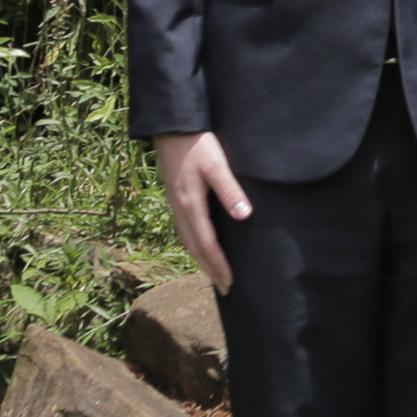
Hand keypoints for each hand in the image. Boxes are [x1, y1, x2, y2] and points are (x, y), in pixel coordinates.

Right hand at [152, 132, 250, 293]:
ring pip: (187, 240)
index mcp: (191, 206)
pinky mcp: (176, 198)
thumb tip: (245, 216)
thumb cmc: (198, 145)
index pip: (206, 244)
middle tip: (225, 288)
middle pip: (194, 248)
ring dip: (201, 259)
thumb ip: (230, 190)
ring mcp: (176, 205)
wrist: (172, 128)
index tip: (230, 282)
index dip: (218, 265)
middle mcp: (180, 210)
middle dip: (210, 269)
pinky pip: (185, 230)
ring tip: (214, 273)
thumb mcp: (217, 165)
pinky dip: (195, 244)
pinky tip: (202, 245)